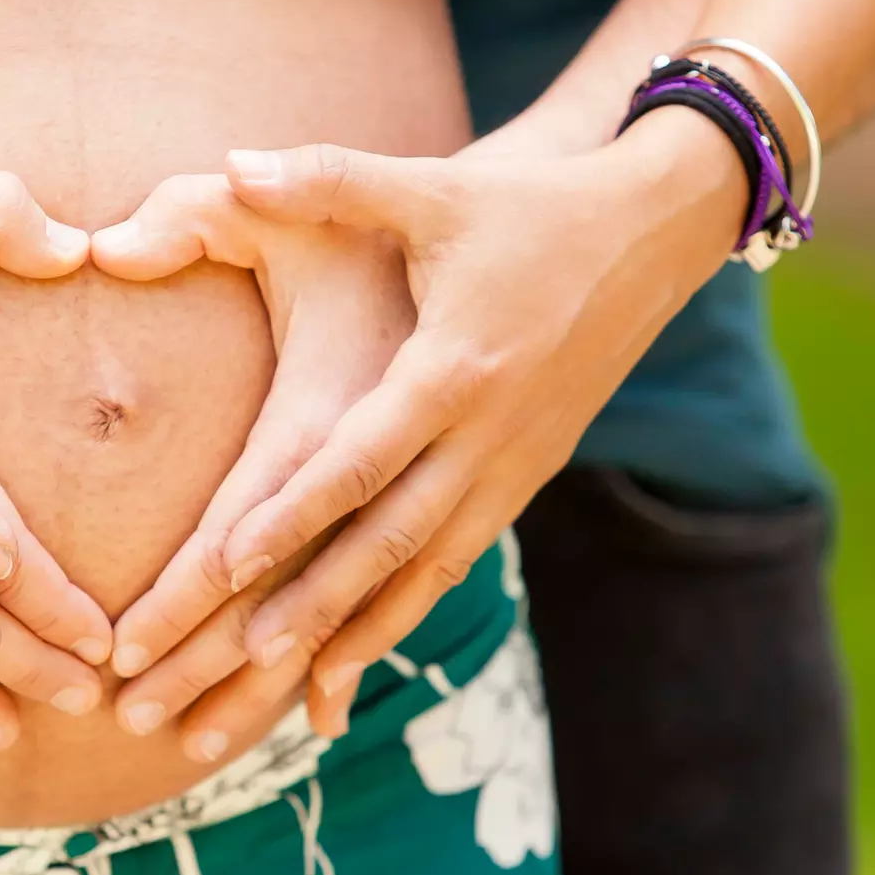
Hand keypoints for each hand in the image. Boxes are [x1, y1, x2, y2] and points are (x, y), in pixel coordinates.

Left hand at [129, 110, 748, 735]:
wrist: (653, 236)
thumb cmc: (527, 209)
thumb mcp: (430, 186)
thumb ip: (329, 177)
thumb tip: (231, 163)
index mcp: (455, 368)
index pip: (359, 462)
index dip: (291, 520)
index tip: (220, 577)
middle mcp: (484, 438)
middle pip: (381, 547)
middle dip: (294, 619)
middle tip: (224, 674)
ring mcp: (509, 471)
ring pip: (418, 578)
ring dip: (343, 644)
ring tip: (269, 712)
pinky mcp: (522, 484)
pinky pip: (449, 570)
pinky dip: (396, 623)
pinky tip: (344, 675)